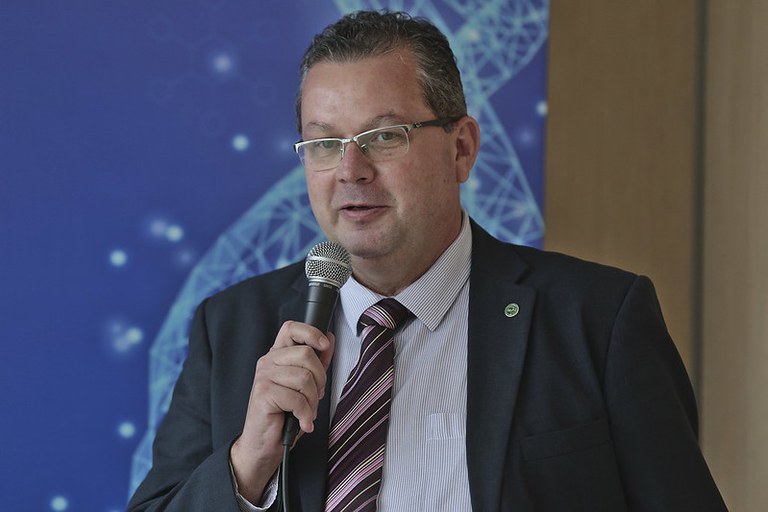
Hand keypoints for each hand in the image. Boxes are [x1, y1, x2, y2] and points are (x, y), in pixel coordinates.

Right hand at [230, 320, 333, 501]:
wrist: (263, 444)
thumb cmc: (284, 415)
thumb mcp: (305, 386)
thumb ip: (316, 362)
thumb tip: (329, 339)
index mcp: (277, 355)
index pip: (291, 328)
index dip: (311, 332)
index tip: (325, 345)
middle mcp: (268, 362)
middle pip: (306, 353)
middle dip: (319, 378)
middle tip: (315, 396)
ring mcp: (264, 376)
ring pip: (304, 377)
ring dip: (312, 400)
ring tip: (306, 411)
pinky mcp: (263, 394)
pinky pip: (297, 398)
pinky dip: (305, 414)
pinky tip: (302, 422)